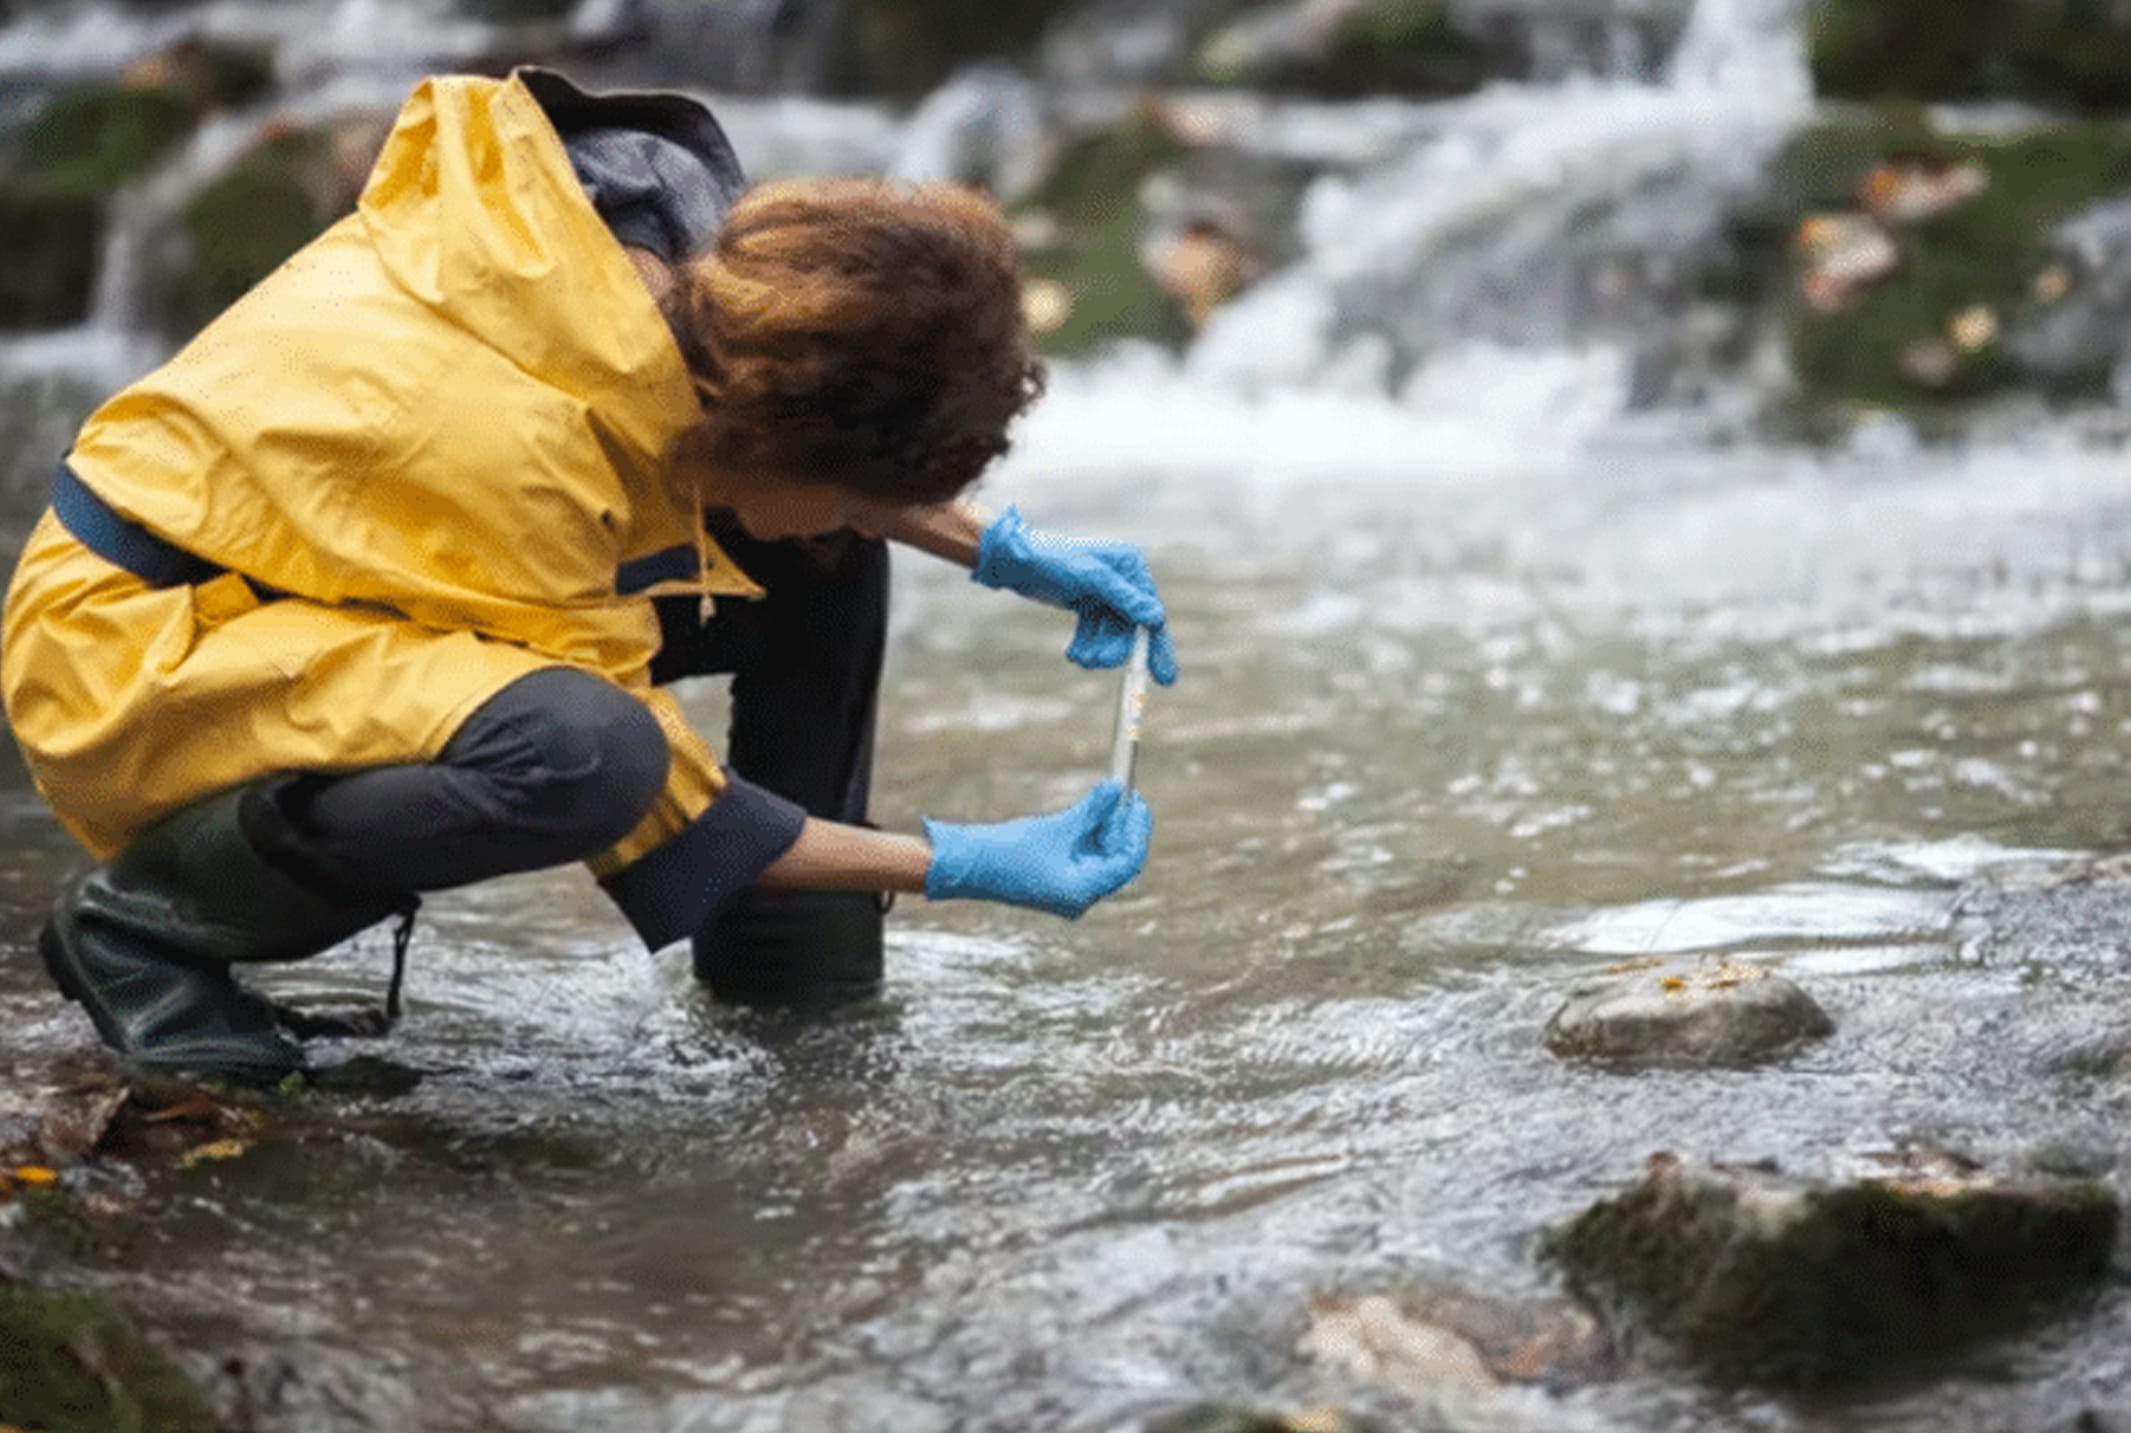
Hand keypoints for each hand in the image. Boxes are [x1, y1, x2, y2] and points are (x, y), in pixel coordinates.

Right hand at [923, 780, 1152, 917]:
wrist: (968, 865)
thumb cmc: (1010, 851)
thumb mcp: (1058, 827)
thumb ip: (1093, 810)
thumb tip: (1117, 788)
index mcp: (1084, 891)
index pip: (1127, 862)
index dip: (1136, 829)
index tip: (1136, 800)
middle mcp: (1080, 896)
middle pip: (1116, 859)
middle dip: (1121, 825)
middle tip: (1124, 794)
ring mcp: (1068, 889)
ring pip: (1099, 855)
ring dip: (1104, 826)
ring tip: (1104, 796)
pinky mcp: (1056, 879)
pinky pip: (1082, 856)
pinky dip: (1087, 833)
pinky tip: (1089, 810)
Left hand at [972, 507, 1179, 684]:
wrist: (1015, 560)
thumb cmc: (1052, 561)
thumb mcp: (1090, 578)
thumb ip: (1124, 598)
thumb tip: (1157, 617)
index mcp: (1130, 566)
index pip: (1151, 612)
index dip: (1157, 646)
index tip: (1164, 678)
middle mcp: (1123, 579)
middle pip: (1131, 628)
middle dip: (1116, 649)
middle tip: (1099, 663)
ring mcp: (1105, 593)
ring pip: (1111, 634)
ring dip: (1098, 650)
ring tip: (1080, 658)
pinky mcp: (1088, 604)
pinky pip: (1095, 633)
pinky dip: (1086, 645)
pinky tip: (1073, 654)